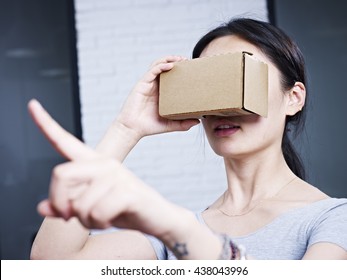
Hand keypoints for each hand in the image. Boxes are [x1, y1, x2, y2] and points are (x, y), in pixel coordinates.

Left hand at [28, 99, 182, 235]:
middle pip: (60, 174)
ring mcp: (117, 174)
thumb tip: (41, 207)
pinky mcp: (128, 190)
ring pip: (78, 203)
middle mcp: (105, 163)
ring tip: (102, 218)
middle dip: (60, 204)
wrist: (158, 218)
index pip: (66, 141)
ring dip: (86, 220)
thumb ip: (66, 207)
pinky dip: (100, 223)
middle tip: (70, 218)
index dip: (46, 124)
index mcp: (94, 163)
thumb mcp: (90, 210)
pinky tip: (112, 219)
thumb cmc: (124, 211)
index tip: (32, 104)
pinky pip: (97, 212)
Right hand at [116, 56, 199, 139]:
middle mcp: (154, 87)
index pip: (171, 77)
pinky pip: (152, 71)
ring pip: (158, 65)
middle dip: (175, 61)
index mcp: (161, 94)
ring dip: (168, 59)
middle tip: (187, 60)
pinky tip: (170, 65)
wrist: (133, 129)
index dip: (179, 70)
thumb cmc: (149, 127)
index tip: (191, 68)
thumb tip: (198, 121)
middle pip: (164, 68)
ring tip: (180, 58)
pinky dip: (161, 66)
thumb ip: (182, 124)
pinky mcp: (142, 84)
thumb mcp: (170, 125)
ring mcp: (148, 84)